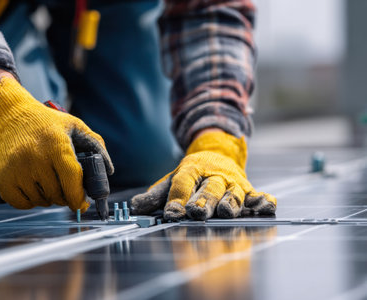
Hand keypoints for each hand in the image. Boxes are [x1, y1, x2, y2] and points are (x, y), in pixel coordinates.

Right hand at [0, 74, 112, 210]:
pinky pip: (21, 203)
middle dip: (64, 196)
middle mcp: (35, 159)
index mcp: (56, 146)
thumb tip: (108, 170)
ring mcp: (15, 170)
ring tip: (46, 183)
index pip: (72, 182)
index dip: (79, 197)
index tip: (82, 202)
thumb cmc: (43, 122)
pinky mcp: (0, 179)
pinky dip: (29, 201)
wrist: (3, 115)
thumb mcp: (73, 125)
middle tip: (64, 188)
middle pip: (57, 195)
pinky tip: (32, 188)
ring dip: (47, 198)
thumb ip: (95, 144)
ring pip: (40, 201)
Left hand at [131, 130, 275, 219]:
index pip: (183, 183)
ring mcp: (233, 182)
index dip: (177, 198)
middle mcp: (214, 175)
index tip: (171, 213)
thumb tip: (134, 207)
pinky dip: (263, 201)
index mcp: (192, 170)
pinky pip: (259, 195)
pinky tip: (265, 207)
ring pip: (233, 193)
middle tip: (196, 212)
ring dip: (231, 202)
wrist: (218, 154)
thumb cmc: (193, 174)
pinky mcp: (249, 190)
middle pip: (209, 188)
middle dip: (203, 201)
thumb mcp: (173, 179)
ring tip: (227, 211)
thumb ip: (155, 195)